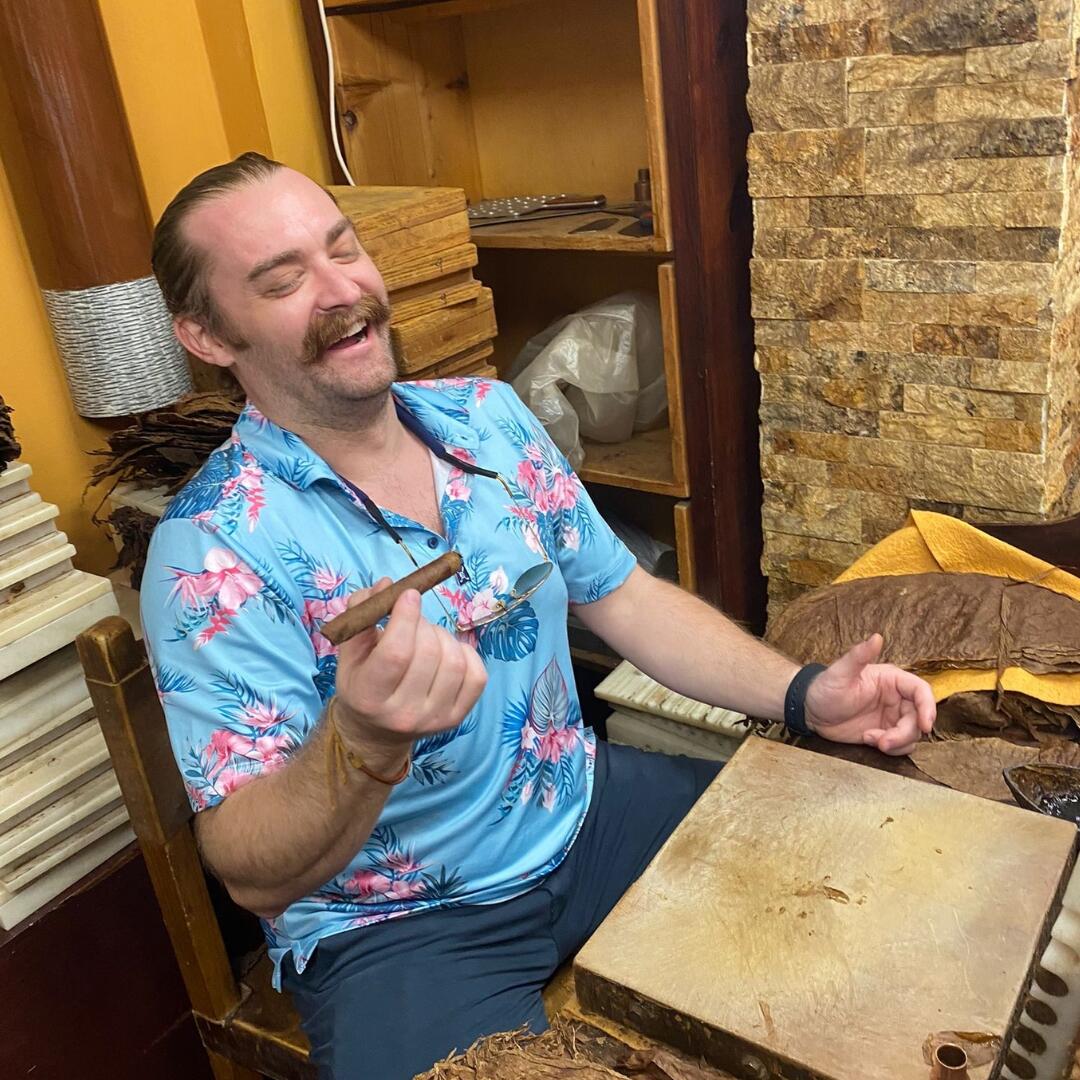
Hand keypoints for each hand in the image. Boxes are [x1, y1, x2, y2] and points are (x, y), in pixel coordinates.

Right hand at [332, 579, 487, 764]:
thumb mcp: (351, 649)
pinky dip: (465, 653)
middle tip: (413, 622)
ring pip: (454, 660)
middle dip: (423, 624)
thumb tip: (388, 584)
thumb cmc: (362, 681)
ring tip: (427, 638)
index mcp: (369, 697)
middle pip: (428, 653)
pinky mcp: (458, 718)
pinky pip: (477, 674)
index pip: (396, 653)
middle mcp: (403, 714)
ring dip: (443, 637)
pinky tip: (447, 653)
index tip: (409, 594)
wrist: (376, 730)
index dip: (406, 617)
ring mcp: (434, 719)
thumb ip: (363, 613)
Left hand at [803, 634, 935, 755]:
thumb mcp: (840, 672)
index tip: (925, 726)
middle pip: (918, 717)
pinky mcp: (885, 732)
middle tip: (883, 742)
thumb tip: (876, 637)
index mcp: (891, 680)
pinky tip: (868, 740)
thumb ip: (859, 655)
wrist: (810, 711)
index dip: (928, 707)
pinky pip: (901, 745)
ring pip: (912, 734)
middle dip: (905, 733)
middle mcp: (896, 698)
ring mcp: (891, 717)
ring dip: (897, 742)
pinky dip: (891, 749)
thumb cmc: (824, 687)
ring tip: (871, 739)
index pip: (921, 691)